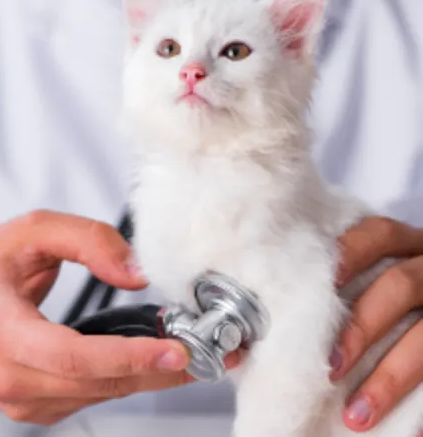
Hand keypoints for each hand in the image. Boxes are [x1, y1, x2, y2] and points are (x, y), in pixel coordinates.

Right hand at [0, 210, 192, 424]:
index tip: (177, 351)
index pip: (70, 357)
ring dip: (150, 374)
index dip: (127, 359)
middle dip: (161, 368)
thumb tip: (136, 272)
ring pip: (101, 395)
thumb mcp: (28, 232)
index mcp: (0, 333)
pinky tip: (148, 357)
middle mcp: (8, 379)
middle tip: (215, 350)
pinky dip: (125, 378)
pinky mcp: (32, 409)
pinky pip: (90, 397)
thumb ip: (86, 239)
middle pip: (98, 383)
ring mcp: (20, 402)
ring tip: (192, 348)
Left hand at [330, 216, 422, 432]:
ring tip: (356, 412)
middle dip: (361, 325)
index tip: (325, 279)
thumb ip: (317, 301)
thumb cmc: (374, 313)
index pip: (378, 233)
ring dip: (389, 376)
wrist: (418, 347)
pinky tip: (408, 433)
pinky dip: (416, 399)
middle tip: (330, 363)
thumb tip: (244, 338)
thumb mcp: (357, 296)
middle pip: (401, 284)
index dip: (351, 251)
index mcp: (400, 249)